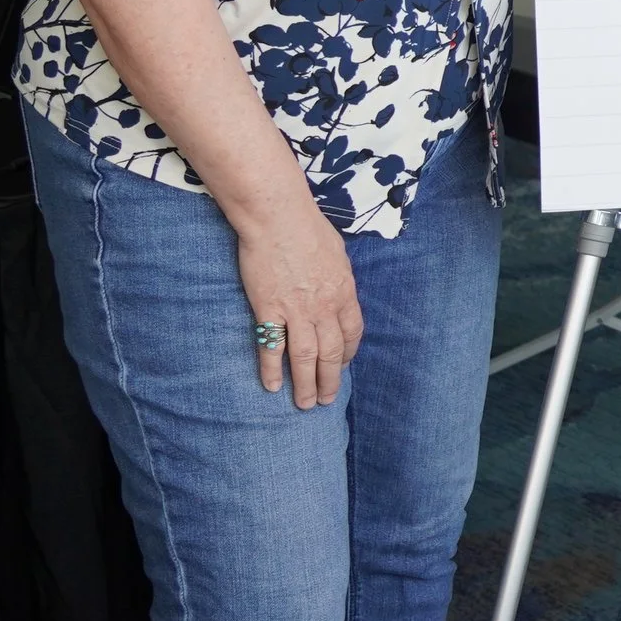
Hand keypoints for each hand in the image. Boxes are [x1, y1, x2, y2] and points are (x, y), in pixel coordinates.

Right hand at [237, 202, 363, 407]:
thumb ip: (338, 278)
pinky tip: (272, 386)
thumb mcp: (337, 253)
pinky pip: (271, 347)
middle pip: (331, 352)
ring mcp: (296, 310)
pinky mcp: (269, 309)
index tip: (341, 366)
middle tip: (326, 400)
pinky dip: (271, 369)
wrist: (278, 217)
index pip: (352, 333)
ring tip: (304, 404)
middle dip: (329, 380)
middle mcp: (324, 306)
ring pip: (305, 357)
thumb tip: (337, 290)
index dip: (347, 354)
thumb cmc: (308, 228)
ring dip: (305, 384)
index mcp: (344, 292)